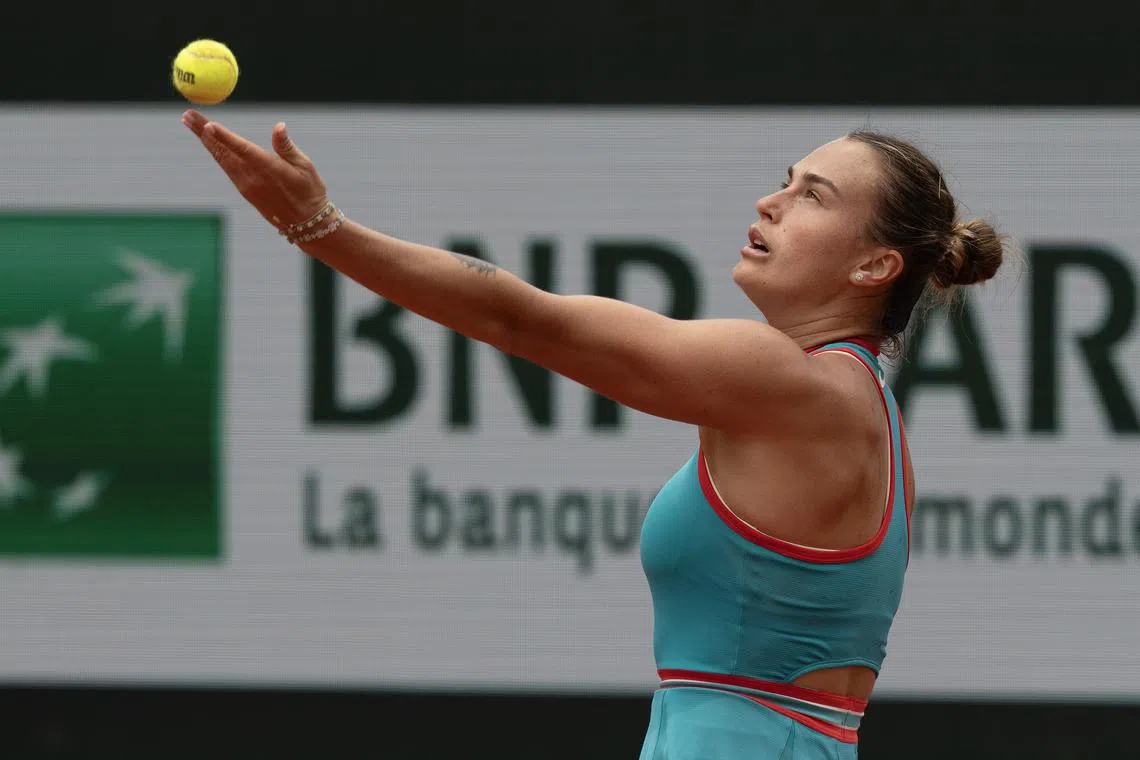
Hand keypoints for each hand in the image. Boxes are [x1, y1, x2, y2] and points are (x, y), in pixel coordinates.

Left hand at [181, 109, 329, 230]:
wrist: (307, 224)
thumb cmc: (310, 192)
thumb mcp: (305, 167)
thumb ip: (287, 147)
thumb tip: (279, 126)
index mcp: (270, 170)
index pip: (243, 150)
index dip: (225, 137)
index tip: (208, 125)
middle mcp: (253, 178)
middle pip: (223, 152)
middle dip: (203, 132)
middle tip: (188, 114)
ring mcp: (246, 185)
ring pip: (221, 159)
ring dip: (204, 140)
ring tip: (190, 122)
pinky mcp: (244, 190)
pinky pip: (226, 167)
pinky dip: (215, 151)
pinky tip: (208, 142)